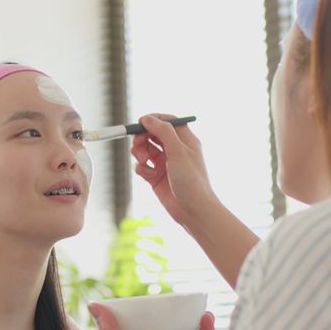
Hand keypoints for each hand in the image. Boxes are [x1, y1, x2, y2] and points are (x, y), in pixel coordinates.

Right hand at [131, 114, 217, 230]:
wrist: (193, 210)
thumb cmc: (191, 180)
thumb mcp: (178, 151)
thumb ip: (163, 132)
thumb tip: (147, 118)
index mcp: (185, 140)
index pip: (168, 121)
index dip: (154, 119)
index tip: (140, 122)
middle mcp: (175, 150)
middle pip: (153, 134)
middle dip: (142, 137)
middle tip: (137, 144)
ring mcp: (166, 164)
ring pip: (145, 149)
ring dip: (139, 152)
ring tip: (142, 161)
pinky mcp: (157, 177)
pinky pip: (143, 167)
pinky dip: (141, 168)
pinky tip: (147, 175)